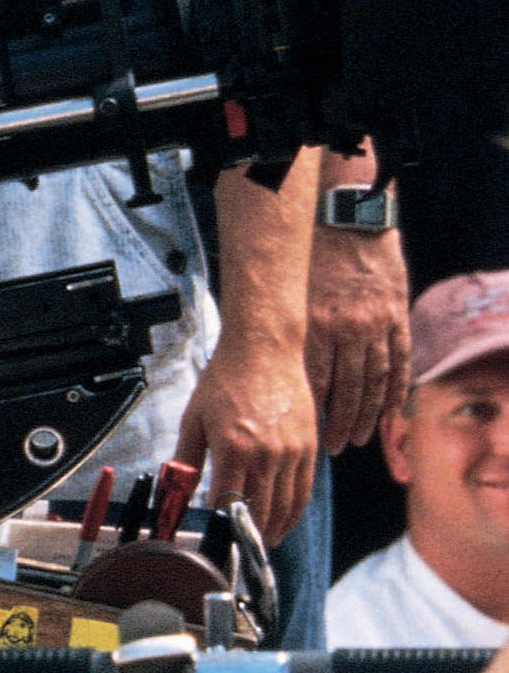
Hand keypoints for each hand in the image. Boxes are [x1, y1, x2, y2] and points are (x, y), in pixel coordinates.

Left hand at [175, 334, 317, 543]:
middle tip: (242, 548)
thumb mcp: (194, 418)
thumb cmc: (226, 379)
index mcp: (234, 448)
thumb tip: (179, 487)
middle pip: (262, 509)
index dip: (222, 521)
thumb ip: (187, 457)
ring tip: (264, 541)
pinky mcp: (309, 446)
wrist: (265, 349)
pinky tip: (285, 519)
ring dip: (276, 528)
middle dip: (251, 533)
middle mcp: (268, 454)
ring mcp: (293, 451)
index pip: (230, 501)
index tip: (216, 531)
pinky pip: (305, 488)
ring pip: (287, 505)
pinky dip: (295, 509)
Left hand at [305, 225, 409, 453]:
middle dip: (339, 424)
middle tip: (333, 448)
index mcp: (316, 325)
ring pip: (374, 381)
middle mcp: (348, 330)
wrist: (347, 224)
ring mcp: (377, 325)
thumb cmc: (310, 261)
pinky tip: (389, 413)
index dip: (312, 414)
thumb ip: (287, 335)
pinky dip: (395, 391)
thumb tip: (273, 378)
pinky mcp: (397, 319)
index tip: (306, 434)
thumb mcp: (291, 297)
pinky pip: (398, 363)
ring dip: (367, 415)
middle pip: (347, 390)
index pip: (315, 382)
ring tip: (358, 439)